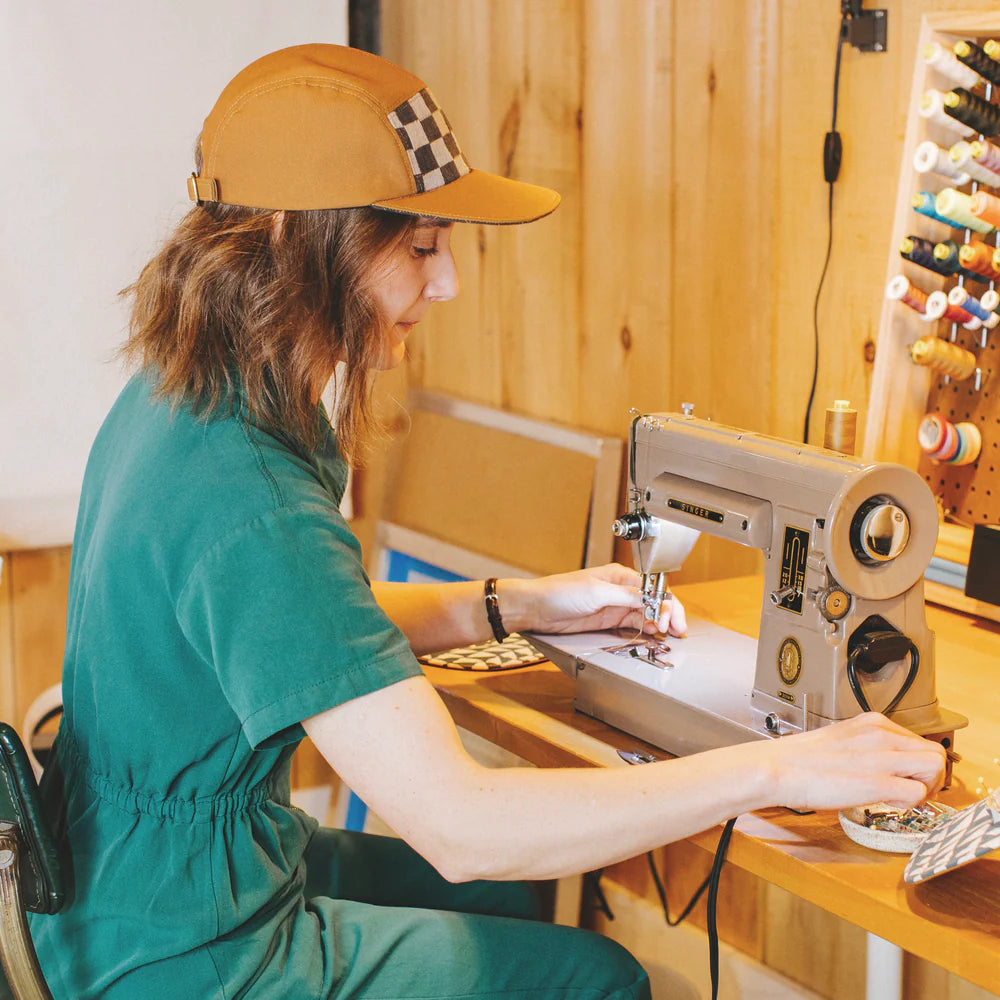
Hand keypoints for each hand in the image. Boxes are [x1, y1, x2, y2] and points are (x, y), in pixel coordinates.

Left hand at [504, 564, 686, 636]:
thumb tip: (651, 599)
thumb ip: (626, 596)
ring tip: (669, 635)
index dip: (666, 603)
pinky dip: (646, 629)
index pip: (652, 588)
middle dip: (668, 614)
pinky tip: (653, 634)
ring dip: (659, 623)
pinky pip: (633, 624)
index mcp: (619, 576)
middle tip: (676, 631)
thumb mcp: (596, 592)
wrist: (536, 608)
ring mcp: (614, 606)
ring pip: (646, 614)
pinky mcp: (607, 620)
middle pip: (653, 601)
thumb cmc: (559, 592)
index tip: (669, 619)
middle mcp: (620, 589)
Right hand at [768, 712, 946, 812]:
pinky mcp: (877, 782)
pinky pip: (918, 793)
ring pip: (935, 768)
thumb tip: (887, 763)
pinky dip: (910, 803)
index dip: (918, 764)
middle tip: (909, 791)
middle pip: (936, 752)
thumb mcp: (843, 740)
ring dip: (926, 788)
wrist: (777, 768)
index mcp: (872, 723)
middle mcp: (881, 734)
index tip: (906, 777)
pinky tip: (887, 803)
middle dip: (930, 776)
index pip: (921, 741)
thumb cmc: (801, 760)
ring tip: (900, 797)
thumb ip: (869, 746)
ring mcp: (881, 757)